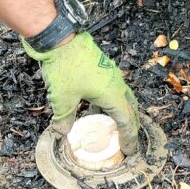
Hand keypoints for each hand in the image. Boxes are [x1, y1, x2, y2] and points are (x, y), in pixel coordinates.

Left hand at [23, 32, 139, 154]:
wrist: (59, 38)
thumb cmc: (64, 66)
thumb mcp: (62, 99)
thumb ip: (64, 119)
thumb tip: (62, 133)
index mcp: (113, 94)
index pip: (126, 121)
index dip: (128, 138)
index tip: (129, 150)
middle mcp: (116, 84)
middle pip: (128, 109)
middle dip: (128, 126)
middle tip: (126, 140)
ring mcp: (109, 74)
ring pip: (119, 98)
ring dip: (116, 113)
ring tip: (109, 126)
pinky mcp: (100, 67)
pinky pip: (109, 89)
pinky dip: (105, 101)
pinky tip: (92, 106)